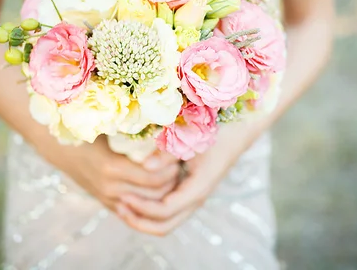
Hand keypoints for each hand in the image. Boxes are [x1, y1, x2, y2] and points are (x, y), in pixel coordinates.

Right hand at [37, 135, 179, 211]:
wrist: (57, 147)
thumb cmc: (85, 128)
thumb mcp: (108, 124)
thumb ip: (133, 123)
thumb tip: (165, 114)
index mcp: (111, 167)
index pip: (154, 176)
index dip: (171, 166)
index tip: (180, 150)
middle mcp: (110, 188)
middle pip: (156, 193)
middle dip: (174, 179)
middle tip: (184, 161)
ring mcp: (109, 199)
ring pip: (149, 204)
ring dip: (167, 190)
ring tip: (177, 171)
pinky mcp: (109, 204)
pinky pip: (138, 210)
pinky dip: (154, 200)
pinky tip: (164, 184)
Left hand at [116, 122, 253, 235]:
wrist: (239, 130)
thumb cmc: (216, 130)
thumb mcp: (191, 138)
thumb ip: (168, 152)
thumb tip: (144, 165)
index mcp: (198, 187)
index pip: (164, 210)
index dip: (142, 207)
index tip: (122, 195)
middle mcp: (196, 198)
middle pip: (164, 226)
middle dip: (139, 220)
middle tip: (117, 205)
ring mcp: (193, 197)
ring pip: (166, 222)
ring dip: (142, 218)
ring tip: (120, 205)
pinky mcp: (189, 191)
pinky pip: (167, 212)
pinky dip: (149, 211)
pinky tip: (133, 197)